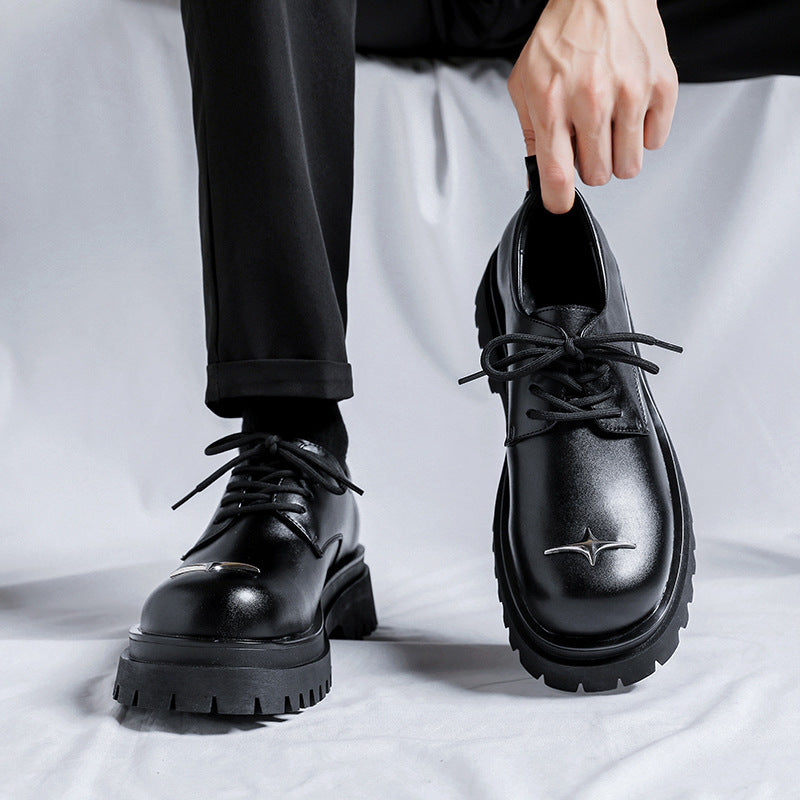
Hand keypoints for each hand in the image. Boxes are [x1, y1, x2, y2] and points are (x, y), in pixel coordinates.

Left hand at [507, 0, 677, 212]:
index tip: (559, 204)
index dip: (558, 199)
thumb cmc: (562, 36)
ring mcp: (630, 93)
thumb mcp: (526, 84)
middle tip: (587, 141)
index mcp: (553, 101)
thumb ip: (531, 134)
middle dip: (590, 165)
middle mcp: (592, 99)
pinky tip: (630, 111)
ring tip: (609, 127)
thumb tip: (536, 178)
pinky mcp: (661, 86)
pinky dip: (643, 134)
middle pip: (598, 175)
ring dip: (618, 155)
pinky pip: (655, 142)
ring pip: (629, 166)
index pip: (557, 173)